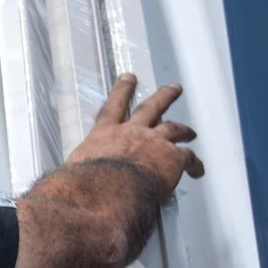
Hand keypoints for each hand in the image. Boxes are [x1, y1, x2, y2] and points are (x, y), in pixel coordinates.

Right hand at [67, 75, 201, 194]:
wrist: (105, 189)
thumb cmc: (83, 183)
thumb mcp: (75, 169)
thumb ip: (81, 169)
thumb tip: (69, 182)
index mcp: (105, 134)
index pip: (113, 108)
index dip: (121, 91)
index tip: (128, 78)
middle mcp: (131, 132)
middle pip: (151, 108)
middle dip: (163, 97)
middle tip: (173, 88)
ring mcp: (154, 142)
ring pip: (174, 128)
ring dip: (184, 128)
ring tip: (191, 130)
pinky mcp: (171, 158)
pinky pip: (189, 158)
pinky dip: (195, 164)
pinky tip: (198, 171)